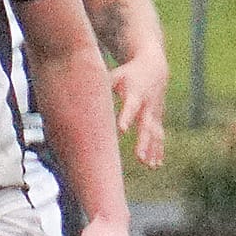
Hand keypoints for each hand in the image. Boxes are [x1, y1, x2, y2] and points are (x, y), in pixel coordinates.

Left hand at [109, 52, 167, 167]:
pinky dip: (157, 151)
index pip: (131, 108)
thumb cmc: (129, 73)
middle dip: (143, 142)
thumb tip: (76, 88)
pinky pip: (158, 138)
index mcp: (135, 95)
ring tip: (149, 166)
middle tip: (139, 157)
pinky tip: (155, 165)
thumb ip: (102, 84)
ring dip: (152, 151)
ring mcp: (154, 114)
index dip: (126, 118)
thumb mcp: (116, 75)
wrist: (155, 68)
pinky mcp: (158, 119)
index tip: (122, 130)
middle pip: (146, 127)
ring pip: (155, 135)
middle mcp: (147, 106)